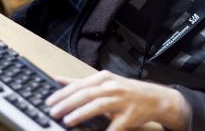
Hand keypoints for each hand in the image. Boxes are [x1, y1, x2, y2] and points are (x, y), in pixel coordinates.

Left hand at [45, 70, 189, 130]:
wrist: (154, 98)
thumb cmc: (126, 91)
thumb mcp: (104, 82)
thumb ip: (81, 82)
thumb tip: (58, 79)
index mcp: (104, 78)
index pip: (79, 85)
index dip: (63, 93)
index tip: (50, 101)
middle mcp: (112, 87)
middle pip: (86, 94)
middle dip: (68, 103)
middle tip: (53, 112)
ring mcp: (121, 101)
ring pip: (98, 106)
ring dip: (81, 113)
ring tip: (67, 120)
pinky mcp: (129, 116)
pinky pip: (114, 126)